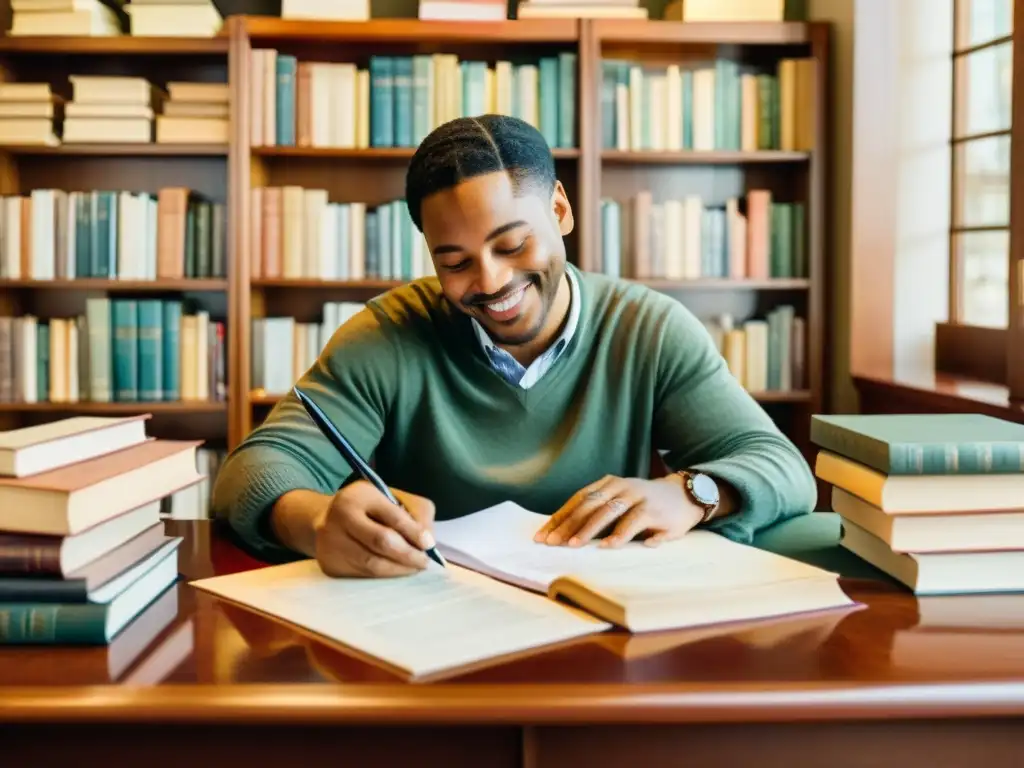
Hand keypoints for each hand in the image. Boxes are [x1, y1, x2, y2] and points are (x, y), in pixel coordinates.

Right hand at [314, 480, 436, 577]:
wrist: (324, 520)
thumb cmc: (367, 508)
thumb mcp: (390, 497)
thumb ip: (414, 513)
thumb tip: (427, 542)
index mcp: (359, 495)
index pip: (393, 516)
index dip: (414, 532)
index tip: (429, 545)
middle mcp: (341, 516)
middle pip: (381, 541)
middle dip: (407, 555)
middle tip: (423, 562)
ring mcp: (332, 542)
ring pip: (372, 563)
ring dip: (398, 569)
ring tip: (413, 568)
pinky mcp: (330, 564)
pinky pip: (363, 575)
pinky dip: (383, 575)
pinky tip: (393, 570)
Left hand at [534, 475, 702, 547]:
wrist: (686, 495)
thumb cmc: (645, 504)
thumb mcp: (620, 503)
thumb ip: (597, 513)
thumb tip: (564, 533)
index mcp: (607, 484)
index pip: (578, 500)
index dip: (559, 517)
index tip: (542, 535)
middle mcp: (620, 487)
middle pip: (589, 505)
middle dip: (568, 525)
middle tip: (553, 543)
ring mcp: (638, 496)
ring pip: (609, 512)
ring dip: (590, 529)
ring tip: (575, 545)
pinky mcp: (654, 509)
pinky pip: (635, 521)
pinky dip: (622, 534)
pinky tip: (610, 545)